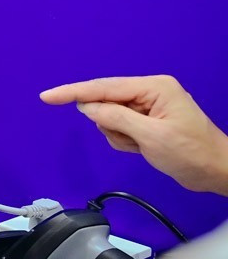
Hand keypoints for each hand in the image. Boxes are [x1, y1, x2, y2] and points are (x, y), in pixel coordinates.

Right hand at [40, 75, 227, 194]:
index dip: (73, 92)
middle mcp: (149, 92)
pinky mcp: (146, 121)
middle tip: (132, 141)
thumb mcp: (151, 136)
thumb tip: (87, 107)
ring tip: (141, 146)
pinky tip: (141, 148)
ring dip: (118, 136)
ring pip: (109, 117)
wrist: (216, 171)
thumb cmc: (190, 153)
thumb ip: (116, 118)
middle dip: (110, 125)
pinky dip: (124, 140)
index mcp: (154, 87)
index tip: (47, 96)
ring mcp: (148, 106)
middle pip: (106, 102)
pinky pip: (119, 127)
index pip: (105, 87)